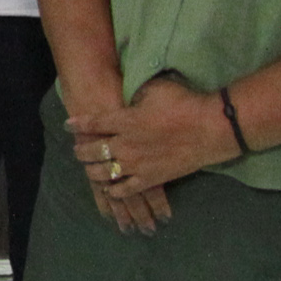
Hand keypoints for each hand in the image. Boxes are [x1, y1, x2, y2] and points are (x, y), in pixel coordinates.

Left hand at [62, 78, 240, 219]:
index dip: (78, 125)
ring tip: (89, 170)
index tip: (69, 126)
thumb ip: (135, 95)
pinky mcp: (150, 180)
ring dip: (92, 172)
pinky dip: (114, 192)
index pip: (93, 123)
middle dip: (81, 152)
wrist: (210, 129)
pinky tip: (109, 190)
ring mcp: (136, 165)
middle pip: (93, 152)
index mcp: (124, 121)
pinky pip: (125, 190)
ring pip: (103, 174)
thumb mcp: (155, 89)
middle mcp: (125, 145)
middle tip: (77, 151)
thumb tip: (127, 98)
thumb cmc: (184, 104)